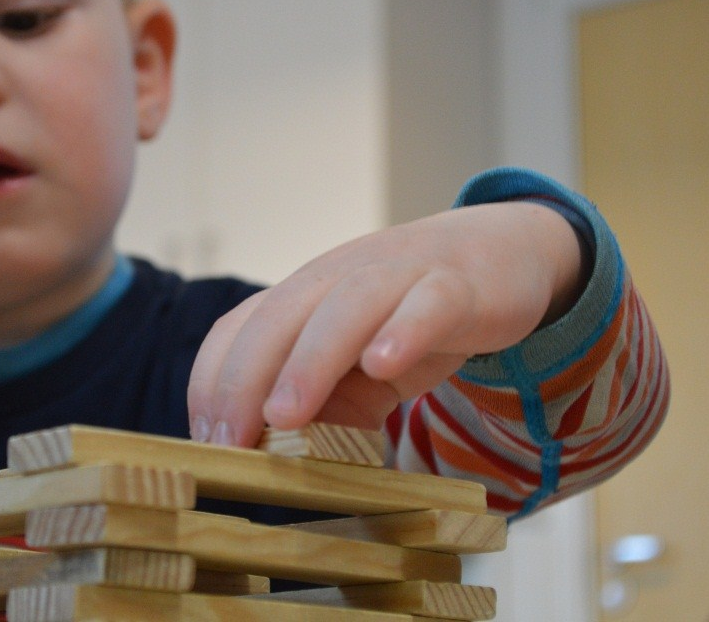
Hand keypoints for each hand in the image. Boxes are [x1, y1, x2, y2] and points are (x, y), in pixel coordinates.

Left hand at [186, 201, 587, 446]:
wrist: (501, 255)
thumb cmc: (412, 316)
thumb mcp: (358, 366)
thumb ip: (325, 402)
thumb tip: (281, 454)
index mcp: (305, 296)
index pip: (239, 327)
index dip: (214, 380)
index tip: (208, 439)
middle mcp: (340, 277)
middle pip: (280, 317)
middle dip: (245, 379)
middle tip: (230, 440)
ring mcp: (398, 275)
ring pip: (345, 308)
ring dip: (310, 360)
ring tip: (285, 414)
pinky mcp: (456, 285)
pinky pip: (426, 303)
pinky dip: (402, 331)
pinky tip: (382, 363)